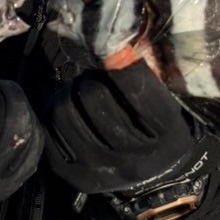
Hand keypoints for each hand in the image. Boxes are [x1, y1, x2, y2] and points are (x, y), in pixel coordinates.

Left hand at [43, 62, 200, 195]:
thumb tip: (112, 41)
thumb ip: (147, 74)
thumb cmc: (162, 128)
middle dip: (91, 78)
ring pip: (64, 110)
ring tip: (81, 94)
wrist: (156, 178)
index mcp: (166, 135)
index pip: (135, 87)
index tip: (115, 49)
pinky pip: (48, 130)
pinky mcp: (74, 176)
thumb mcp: (170, 101)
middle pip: (93, 96)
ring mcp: (102, 170)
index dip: (120, 60)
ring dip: (70, 93)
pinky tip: (70, 111)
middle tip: (96, 78)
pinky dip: (55, 112)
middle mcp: (134, 158)